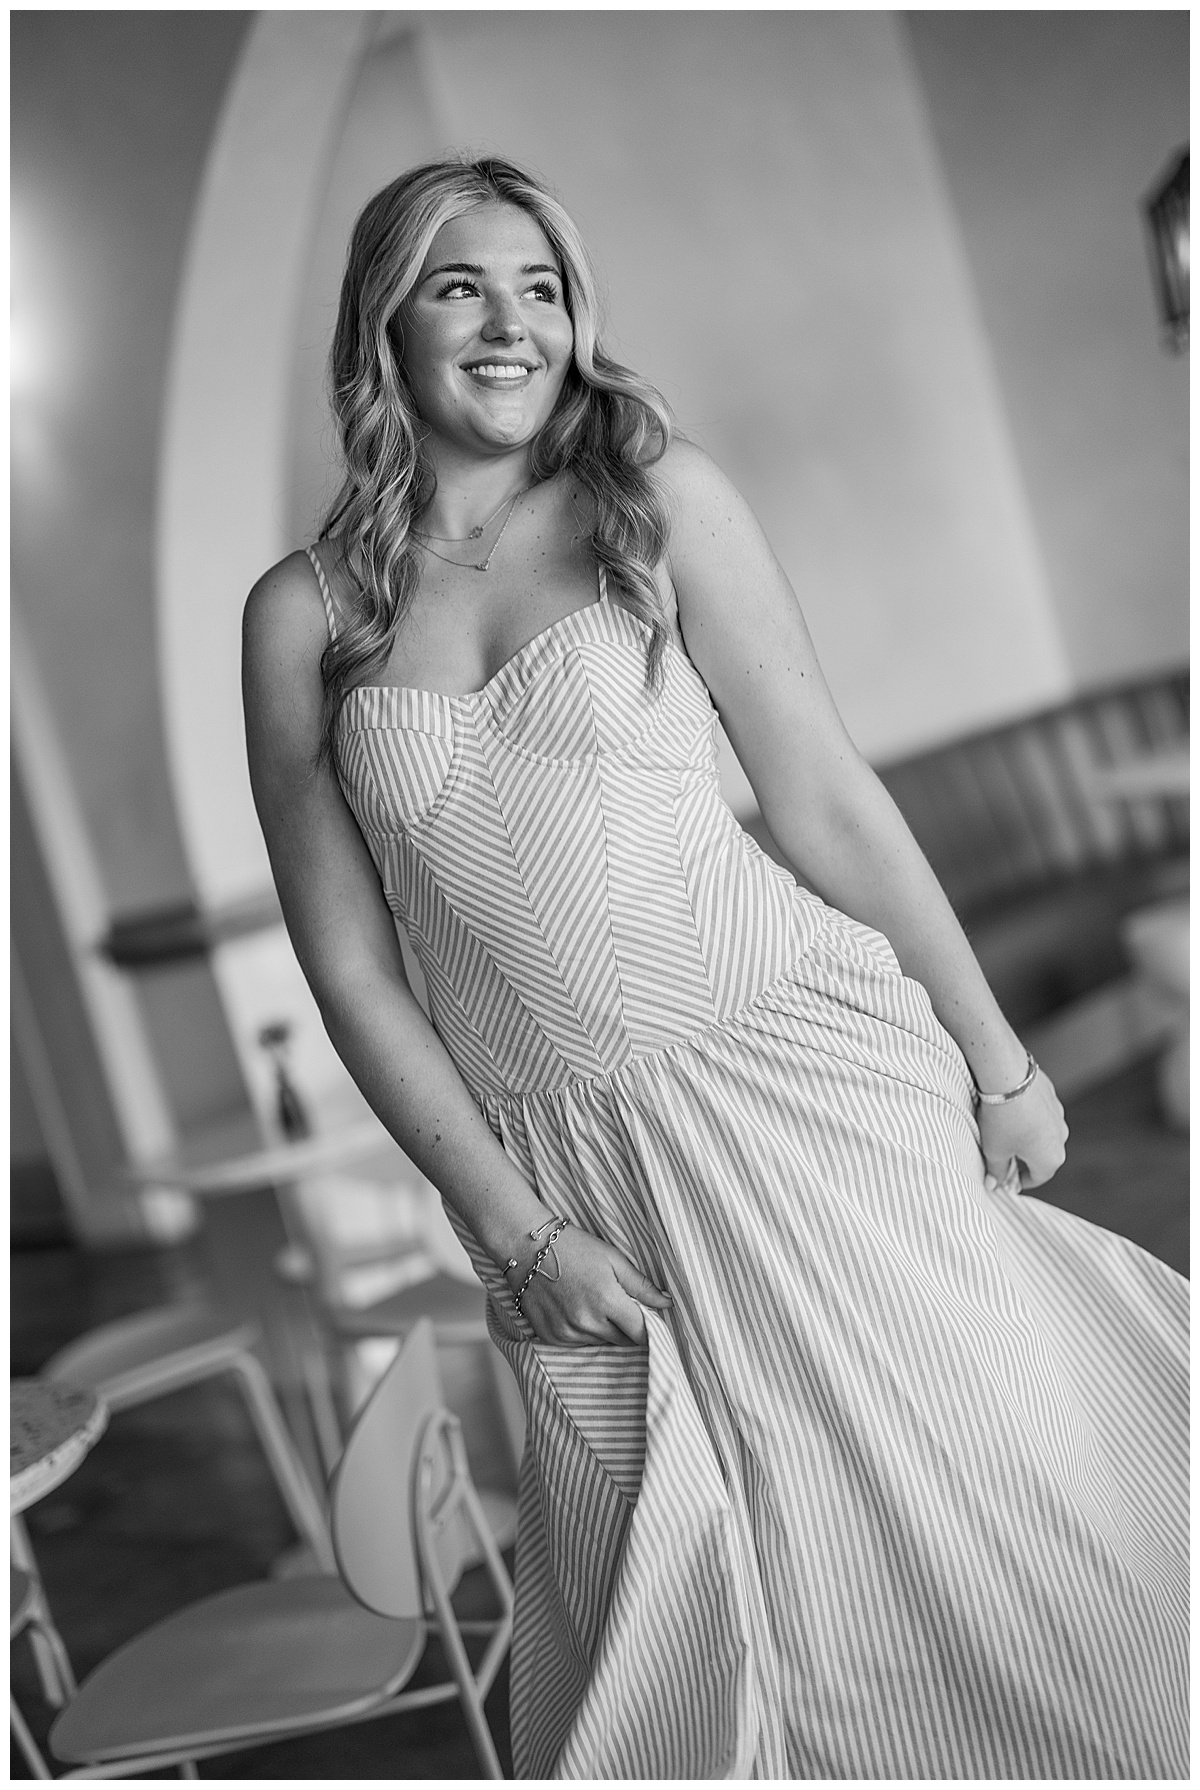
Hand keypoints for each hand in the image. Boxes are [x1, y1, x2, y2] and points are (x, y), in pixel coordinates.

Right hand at [510, 1224, 671, 1346]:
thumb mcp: (613, 1259)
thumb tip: (667, 1303)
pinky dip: (584, 1332)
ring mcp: (567, 1332)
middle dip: (628, 1328)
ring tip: (596, 1304)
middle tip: (621, 1306)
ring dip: (606, 1330)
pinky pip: (579, 1344)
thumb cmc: (574, 1248)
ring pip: (601, 1344)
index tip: (649, 1319)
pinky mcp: (551, 1337)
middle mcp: (587, 1322)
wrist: (527, 1248)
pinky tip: (578, 1309)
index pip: (641, 1333)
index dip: (649, 1328)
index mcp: (606, 1301)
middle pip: (623, 1341)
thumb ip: (642, 1285)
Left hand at [978, 1065, 1067, 1192]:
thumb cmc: (1002, 1119)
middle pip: (1041, 1155)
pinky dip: (1027, 1115)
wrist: (1007, 1076)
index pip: (1037, 1178)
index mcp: (1051, 1159)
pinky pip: (1039, 1112)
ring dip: (1026, 1135)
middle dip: (1022, 1157)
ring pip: (1041, 1132)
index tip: (1005, 1179)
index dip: (1018, 1181)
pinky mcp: (1051, 1095)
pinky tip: (1009, 1110)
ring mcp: (1058, 1115)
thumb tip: (993, 1184)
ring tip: (1002, 1129)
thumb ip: (996, 1171)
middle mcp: (1061, 1138)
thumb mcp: (994, 1151)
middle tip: (1001, 1154)